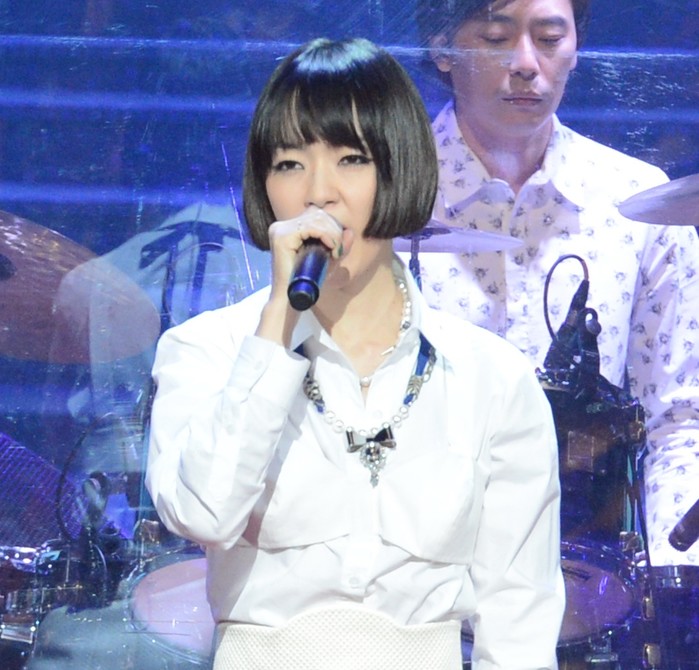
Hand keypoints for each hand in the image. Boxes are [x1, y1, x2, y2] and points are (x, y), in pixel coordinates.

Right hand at [256, 207, 346, 345]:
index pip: (315, 216)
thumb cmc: (307, 282)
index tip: (338, 247)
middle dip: (334, 230)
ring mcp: (279, 230)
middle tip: (339, 250)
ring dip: (332, 235)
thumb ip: (338, 246)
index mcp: (288, 229)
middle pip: (316, 215)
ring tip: (335, 252)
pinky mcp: (281, 237)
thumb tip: (349, 231)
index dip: (332, 227)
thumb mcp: (327, 261)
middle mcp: (281, 227)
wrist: (290, 300)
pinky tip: (331, 248)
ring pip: (315, 220)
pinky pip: (310, 228)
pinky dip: (326, 236)